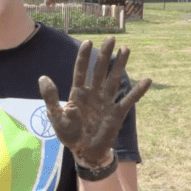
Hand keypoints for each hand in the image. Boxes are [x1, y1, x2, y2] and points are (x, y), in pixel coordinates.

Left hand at [38, 36, 150, 166]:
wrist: (84, 152)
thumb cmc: (69, 135)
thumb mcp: (55, 117)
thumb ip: (50, 98)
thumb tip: (43, 78)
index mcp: (77, 93)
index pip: (81, 71)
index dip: (84, 57)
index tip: (88, 41)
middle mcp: (93, 94)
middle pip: (100, 70)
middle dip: (105, 54)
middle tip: (111, 38)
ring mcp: (106, 102)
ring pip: (114, 79)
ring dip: (120, 65)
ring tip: (125, 49)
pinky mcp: (117, 113)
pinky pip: (129, 100)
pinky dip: (138, 91)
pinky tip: (147, 80)